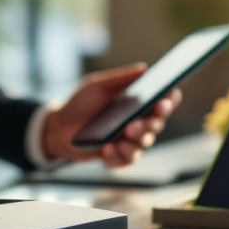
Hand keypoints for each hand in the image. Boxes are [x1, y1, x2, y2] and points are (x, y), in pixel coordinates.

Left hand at [42, 63, 181, 166]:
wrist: (58, 127)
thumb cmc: (80, 103)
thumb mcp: (96, 86)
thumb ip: (119, 78)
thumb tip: (144, 68)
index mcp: (138, 103)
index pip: (161, 102)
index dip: (169, 101)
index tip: (168, 98)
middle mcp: (138, 122)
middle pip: (155, 125)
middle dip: (149, 125)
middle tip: (134, 125)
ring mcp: (129, 141)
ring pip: (143, 144)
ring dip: (133, 142)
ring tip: (119, 138)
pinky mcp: (118, 157)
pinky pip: (126, 160)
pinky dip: (117, 156)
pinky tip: (107, 149)